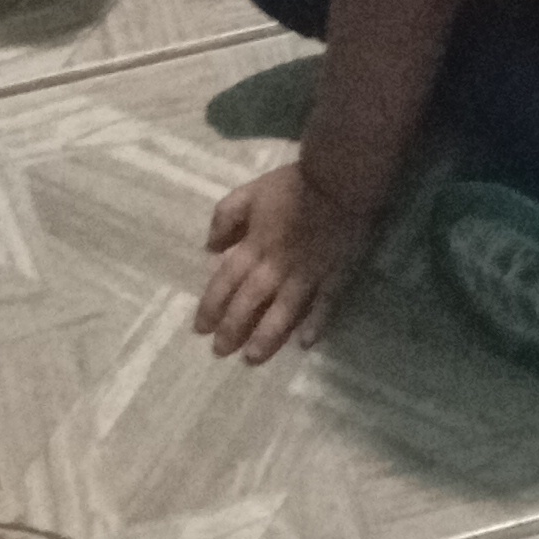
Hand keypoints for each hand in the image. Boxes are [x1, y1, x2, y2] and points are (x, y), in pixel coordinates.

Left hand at [195, 161, 371, 362]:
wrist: (338, 180)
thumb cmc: (292, 186)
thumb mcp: (250, 192)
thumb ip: (226, 217)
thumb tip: (210, 247)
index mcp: (255, 246)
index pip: (226, 281)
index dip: (211, 305)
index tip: (200, 329)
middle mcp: (276, 267)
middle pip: (249, 302)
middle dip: (232, 329)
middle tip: (221, 352)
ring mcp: (306, 275)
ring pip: (282, 312)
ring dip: (266, 336)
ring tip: (252, 358)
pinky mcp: (334, 277)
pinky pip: (324, 305)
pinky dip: (315, 324)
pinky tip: (305, 342)